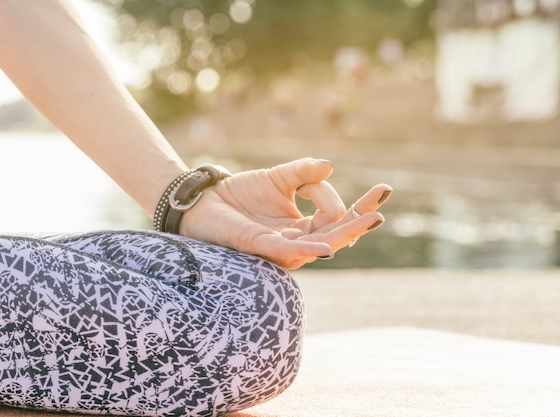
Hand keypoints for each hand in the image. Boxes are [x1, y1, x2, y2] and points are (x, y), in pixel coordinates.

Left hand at [181, 158, 391, 269]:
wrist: (204, 201)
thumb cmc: (239, 195)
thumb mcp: (278, 178)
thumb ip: (303, 173)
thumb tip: (329, 166)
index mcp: (302, 227)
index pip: (337, 217)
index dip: (355, 203)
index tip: (374, 186)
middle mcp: (296, 241)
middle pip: (335, 236)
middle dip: (359, 222)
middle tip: (381, 208)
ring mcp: (279, 247)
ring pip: (319, 245)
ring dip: (344, 235)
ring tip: (368, 220)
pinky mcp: (260, 246)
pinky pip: (288, 251)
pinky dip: (309, 249)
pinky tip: (328, 246)